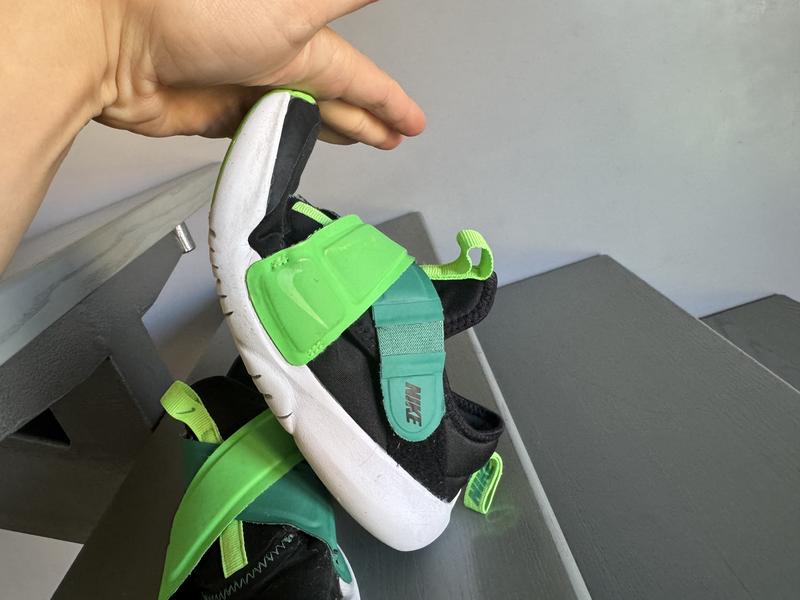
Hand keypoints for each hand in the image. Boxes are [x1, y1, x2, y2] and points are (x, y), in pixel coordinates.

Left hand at [97, 0, 425, 148]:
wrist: (111, 40)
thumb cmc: (196, 11)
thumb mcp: (294, 5)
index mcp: (299, 35)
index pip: (358, 75)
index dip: (388, 100)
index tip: (412, 121)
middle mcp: (274, 59)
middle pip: (333, 97)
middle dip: (366, 118)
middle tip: (392, 139)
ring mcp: (244, 88)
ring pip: (300, 116)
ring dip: (332, 130)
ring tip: (365, 145)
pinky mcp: (215, 115)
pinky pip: (261, 133)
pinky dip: (284, 143)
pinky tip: (303, 152)